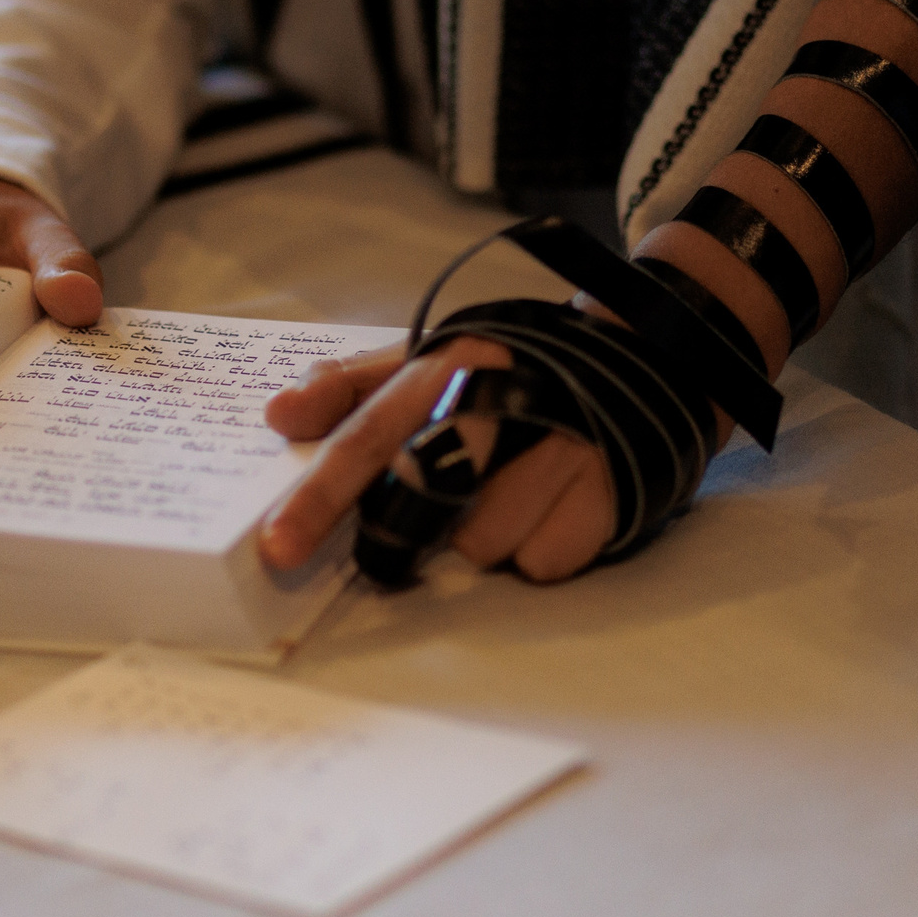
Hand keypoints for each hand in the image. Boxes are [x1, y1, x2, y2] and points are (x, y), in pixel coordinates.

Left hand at [258, 340, 615, 582]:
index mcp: (450, 365)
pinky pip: (542, 561)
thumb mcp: (427, 363)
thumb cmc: (504, 376)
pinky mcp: (610, 488)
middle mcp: (508, 399)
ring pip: (485, 544)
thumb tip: (279, 414)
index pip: (370, 435)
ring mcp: (565, 445)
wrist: (638, 355)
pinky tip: (554, 506)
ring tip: (510, 493)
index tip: (279, 547)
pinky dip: (538, 548)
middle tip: (412, 537)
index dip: (321, 494)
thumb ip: (349, 387)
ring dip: (484, 537)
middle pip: (432, 496)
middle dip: (407, 532)